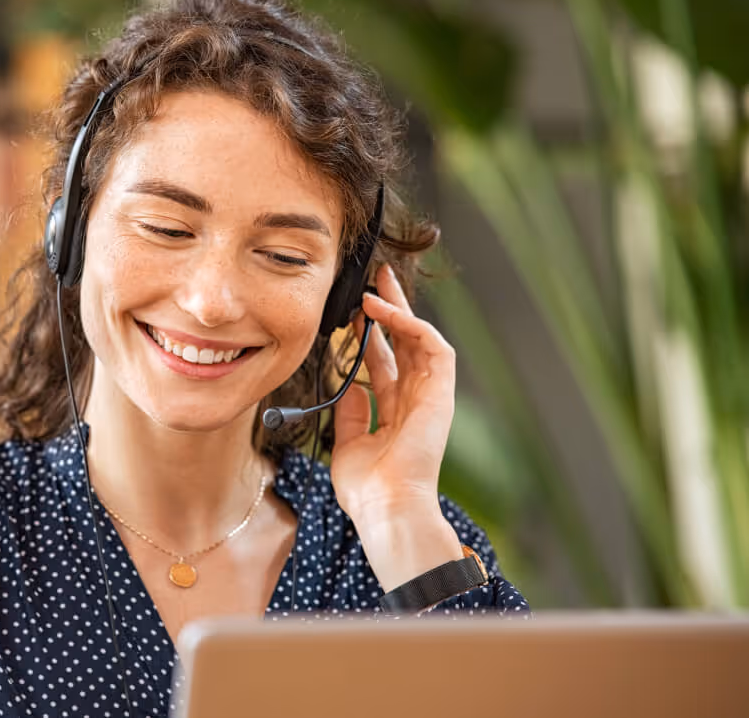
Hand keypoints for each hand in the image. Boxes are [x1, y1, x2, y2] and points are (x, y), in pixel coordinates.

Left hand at [330, 264, 461, 588]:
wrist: (386, 507)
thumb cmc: (367, 488)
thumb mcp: (349, 441)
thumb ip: (352, 410)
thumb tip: (347, 382)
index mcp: (395, 412)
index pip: (384, 362)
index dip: (369, 335)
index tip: (351, 313)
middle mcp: (415, 399)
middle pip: (403, 343)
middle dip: (389, 310)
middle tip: (374, 280)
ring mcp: (430, 395)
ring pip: (419, 338)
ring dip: (399, 309)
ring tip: (377, 284)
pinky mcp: (441, 393)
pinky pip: (430, 347)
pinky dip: (408, 324)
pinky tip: (382, 309)